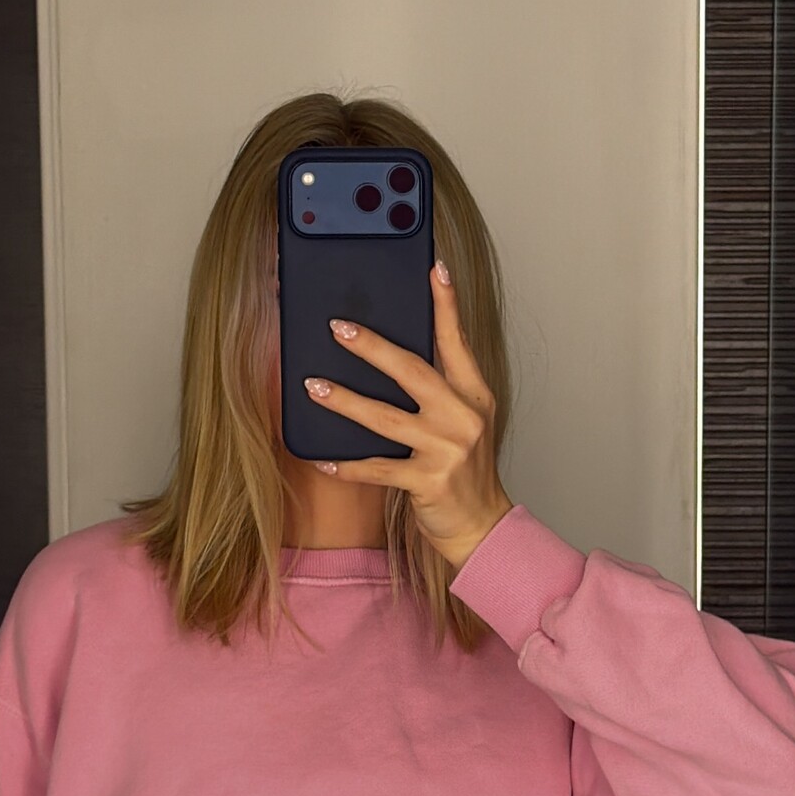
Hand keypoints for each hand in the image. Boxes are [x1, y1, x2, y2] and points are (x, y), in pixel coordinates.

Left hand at [302, 260, 512, 574]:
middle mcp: (464, 417)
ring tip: (313, 386)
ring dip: (345, 401)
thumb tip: (390, 355)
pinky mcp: (429, 482)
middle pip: (414, 371)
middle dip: (373, 347)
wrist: (481, 527)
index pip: (458, 341)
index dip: (446, 304)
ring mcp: (448, 450)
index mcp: (474, 395)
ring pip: (386, 418)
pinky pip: (378, 469)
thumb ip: (439, 389)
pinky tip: (321, 459)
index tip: (435, 268)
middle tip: (338, 328)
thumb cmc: (463, 470)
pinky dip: (347, 464)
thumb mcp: (463, 422)